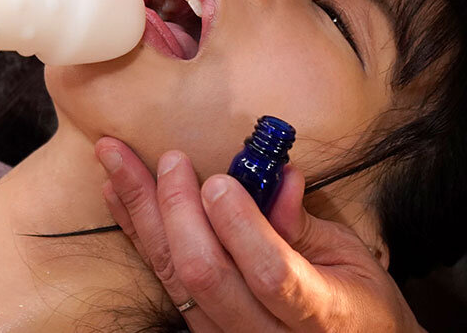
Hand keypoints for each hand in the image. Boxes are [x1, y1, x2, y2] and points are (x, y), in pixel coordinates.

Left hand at [95, 137, 423, 331]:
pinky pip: (161, 277)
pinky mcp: (200, 327)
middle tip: (170, 159)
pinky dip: (137, 231)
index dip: (239, 226)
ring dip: (141, 211)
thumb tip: (279, 178)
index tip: (218, 181)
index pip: (269, 274)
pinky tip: (117, 194)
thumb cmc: (359, 303)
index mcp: (317, 316)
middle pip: (205, 275)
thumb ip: (307, 223)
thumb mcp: (353, 260)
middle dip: (178, 209)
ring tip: (115, 160)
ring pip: (173, 275)